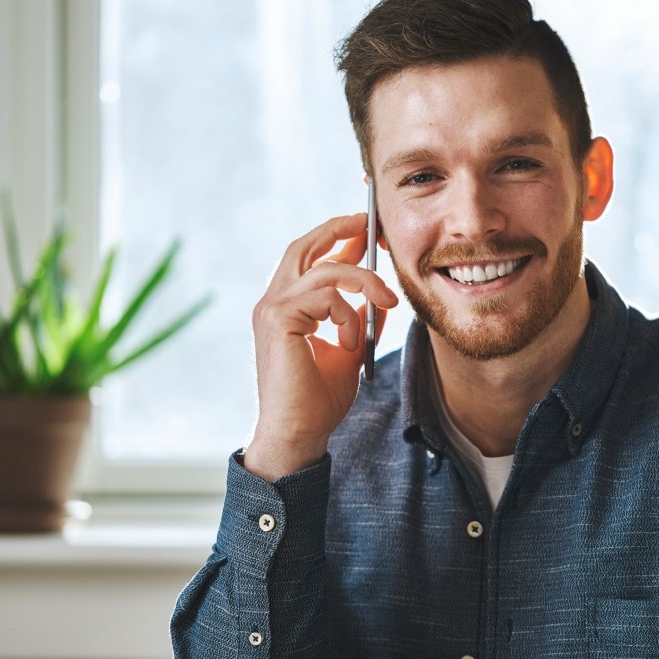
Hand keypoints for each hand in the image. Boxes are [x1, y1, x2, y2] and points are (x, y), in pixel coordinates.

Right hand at [246, 213, 398, 480]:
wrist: (299, 434)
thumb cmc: (318, 400)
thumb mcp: (349, 352)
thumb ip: (358, 321)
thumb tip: (378, 298)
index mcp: (286, 307)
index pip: (309, 258)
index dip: (338, 239)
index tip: (367, 232)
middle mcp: (273, 301)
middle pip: (304, 245)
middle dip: (339, 229)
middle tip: (370, 224)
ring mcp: (272, 308)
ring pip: (325, 269)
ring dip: (364, 281)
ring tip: (386, 303)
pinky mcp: (277, 320)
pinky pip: (324, 296)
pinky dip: (347, 314)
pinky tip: (351, 342)